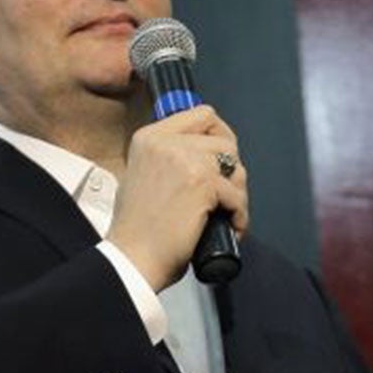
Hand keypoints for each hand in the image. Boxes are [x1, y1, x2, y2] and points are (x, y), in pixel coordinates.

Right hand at [106, 105, 248, 290]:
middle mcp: (167, 143)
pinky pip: (237, 194)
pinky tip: (229, 228)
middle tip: (226, 195)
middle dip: (231, 170)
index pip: (202, 114)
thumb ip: (168, 158)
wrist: (133, 258)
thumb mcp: (143, 175)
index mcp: (150, 137)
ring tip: (227, 214)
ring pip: (236, 167)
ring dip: (237, 194)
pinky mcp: (203, 184)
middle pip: (225, 141)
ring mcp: (186, 160)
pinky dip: (239, 215)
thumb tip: (206, 154)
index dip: (219, 136)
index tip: (223, 158)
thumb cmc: (138, 230)